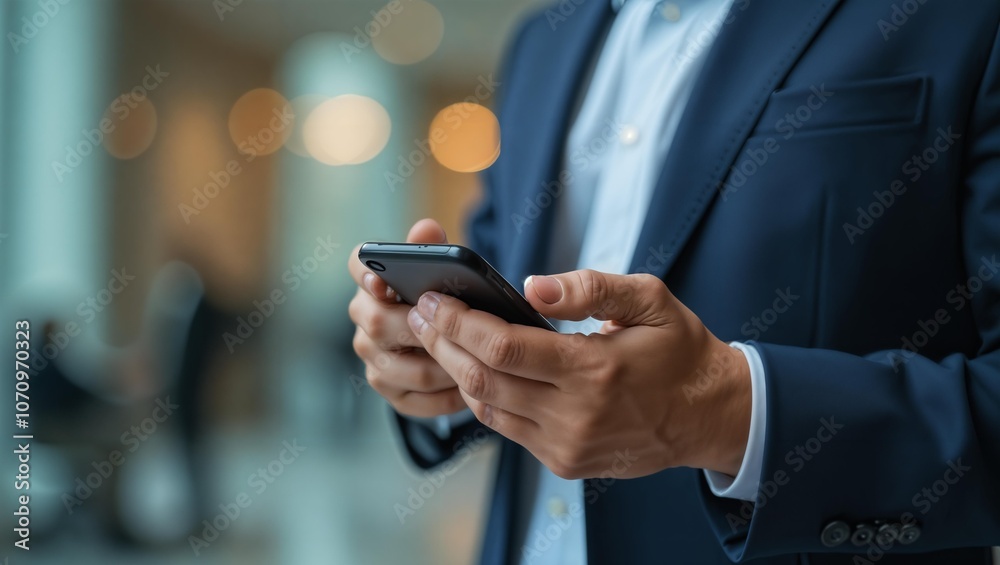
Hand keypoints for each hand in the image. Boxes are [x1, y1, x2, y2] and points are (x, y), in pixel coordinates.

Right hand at [348, 219, 465, 417]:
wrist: (453, 337)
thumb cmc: (448, 296)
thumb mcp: (444, 270)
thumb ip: (434, 249)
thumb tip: (427, 229)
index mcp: (374, 279)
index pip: (357, 265)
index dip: (366, 274)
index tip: (382, 282)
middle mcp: (364, 317)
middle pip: (379, 323)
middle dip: (421, 329)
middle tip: (457, 331)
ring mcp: (372, 356)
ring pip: (398, 368)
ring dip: (438, 367)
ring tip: (473, 364)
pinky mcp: (389, 389)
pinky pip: (411, 400)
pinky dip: (443, 398)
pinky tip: (469, 392)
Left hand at [406, 270, 751, 478]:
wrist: (708, 416)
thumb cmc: (679, 351)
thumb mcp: (650, 300)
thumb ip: (590, 287)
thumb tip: (531, 286)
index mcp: (595, 372)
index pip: (504, 349)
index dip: (459, 322)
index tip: (433, 300)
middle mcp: (575, 416)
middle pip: (482, 380)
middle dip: (442, 343)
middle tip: (419, 313)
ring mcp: (566, 446)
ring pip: (487, 408)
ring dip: (454, 371)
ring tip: (436, 336)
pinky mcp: (564, 462)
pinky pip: (506, 428)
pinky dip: (482, 396)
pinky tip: (471, 368)